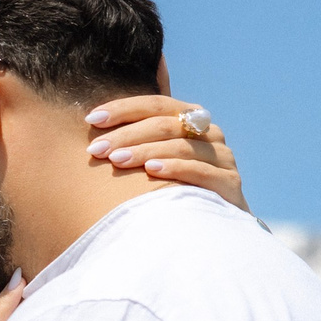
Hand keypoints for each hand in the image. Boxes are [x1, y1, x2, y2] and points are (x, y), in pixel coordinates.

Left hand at [86, 95, 247, 213]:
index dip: (123, 109)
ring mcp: (222, 157)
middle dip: (127, 135)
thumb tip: (121, 92)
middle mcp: (210, 133)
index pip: (156, 104)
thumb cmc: (177, 187)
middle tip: (97, 149)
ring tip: (116, 161)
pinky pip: (199, 170)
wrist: (211, 228)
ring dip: (144, 152)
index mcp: (192, 119)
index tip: (91, 120)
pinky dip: (174, 168)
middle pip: (166, 124)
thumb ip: (144, 127)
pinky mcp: (230, 183)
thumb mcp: (159, 155)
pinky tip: (151, 171)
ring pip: (180, 146)